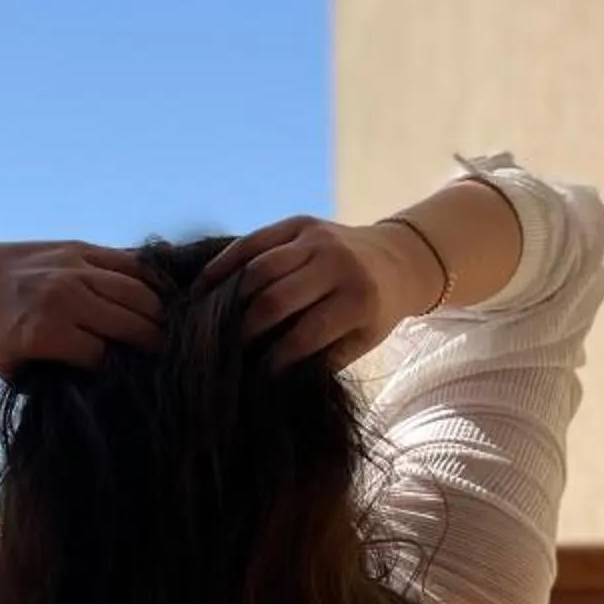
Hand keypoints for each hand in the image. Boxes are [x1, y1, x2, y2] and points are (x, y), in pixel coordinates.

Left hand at [0, 237, 163, 376]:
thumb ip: (52, 382)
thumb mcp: (12, 371)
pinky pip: (129, 264)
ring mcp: (74, 268)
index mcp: (45, 333)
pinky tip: (159, 300)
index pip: (107, 358)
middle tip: (168, 361)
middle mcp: (63, 297)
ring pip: (139, 293)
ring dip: (159, 315)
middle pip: (132, 324)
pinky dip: (149, 282)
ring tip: (168, 333)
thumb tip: (99, 397)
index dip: (126, 374)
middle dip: (153, 346)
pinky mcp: (79, 248)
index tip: (140, 384)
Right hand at [198, 215, 434, 371]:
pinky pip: (253, 241)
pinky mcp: (300, 223)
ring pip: (259, 268)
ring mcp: (316, 239)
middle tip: (229, 350)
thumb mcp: (361, 340)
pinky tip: (205, 285)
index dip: (275, 359)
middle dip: (246, 329)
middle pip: (275, 298)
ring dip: (231, 298)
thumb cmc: (374, 311)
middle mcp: (337, 264)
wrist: (398, 259)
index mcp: (358, 299)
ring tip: (212, 321)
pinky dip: (225, 263)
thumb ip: (322, 357)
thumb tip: (270, 380)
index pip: (305, 334)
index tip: (256, 376)